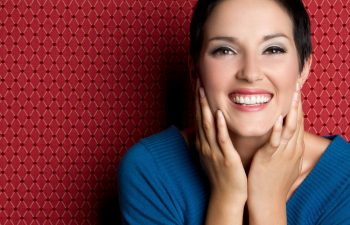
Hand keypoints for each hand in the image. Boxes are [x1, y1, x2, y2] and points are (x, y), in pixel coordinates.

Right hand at [195, 81, 246, 200]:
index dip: (198, 102)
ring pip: (207, 126)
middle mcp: (206, 146)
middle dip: (199, 99)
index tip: (198, 87)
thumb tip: (207, 131)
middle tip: (198, 81)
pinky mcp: (226, 158)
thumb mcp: (211, 157)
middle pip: (200, 118)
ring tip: (203, 91)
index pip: (199, 119)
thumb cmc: (222, 176)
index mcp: (203, 144)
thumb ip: (209, 142)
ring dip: (205, 108)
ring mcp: (214, 152)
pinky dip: (218, 126)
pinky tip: (217, 113)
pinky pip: (221, 139)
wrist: (227, 197)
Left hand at [247, 89, 303, 208]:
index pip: (298, 123)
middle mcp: (291, 149)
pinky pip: (275, 142)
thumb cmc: (272, 180)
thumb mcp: (283, 162)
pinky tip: (278, 118)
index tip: (297, 91)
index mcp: (293, 148)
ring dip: (291, 111)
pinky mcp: (270, 158)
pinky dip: (278, 130)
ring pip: (290, 129)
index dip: (298, 106)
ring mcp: (282, 154)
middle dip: (297, 103)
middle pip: (297, 122)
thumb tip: (284, 137)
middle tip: (298, 85)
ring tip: (293, 96)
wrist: (267, 200)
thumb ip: (284, 148)